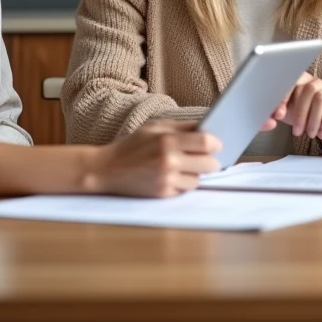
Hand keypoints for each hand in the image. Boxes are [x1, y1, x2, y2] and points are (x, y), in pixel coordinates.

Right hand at [89, 120, 221, 196]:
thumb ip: (181, 127)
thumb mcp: (154, 127)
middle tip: (203, 157)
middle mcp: (169, 161)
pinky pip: (185, 190)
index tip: (215, 144)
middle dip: (210, 161)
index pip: (207, 142)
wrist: (105, 170)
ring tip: (182, 167)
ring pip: (199, 180)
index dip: (216, 143)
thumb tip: (208, 128)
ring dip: (195, 174)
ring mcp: (166, 180)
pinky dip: (182, 184)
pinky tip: (171, 177)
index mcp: (167, 140)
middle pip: (209, 164)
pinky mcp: (162, 194)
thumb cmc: (132, 145)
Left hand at [272, 73, 321, 151]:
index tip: (278, 113)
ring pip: (321, 98)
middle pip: (308, 89)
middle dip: (300, 112)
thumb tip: (266, 120)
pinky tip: (321, 134)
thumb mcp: (290, 113)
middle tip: (296, 132)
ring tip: (309, 134)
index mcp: (302, 81)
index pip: (293, 81)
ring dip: (312, 119)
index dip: (285, 96)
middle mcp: (318, 83)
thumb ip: (277, 113)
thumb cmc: (305, 116)